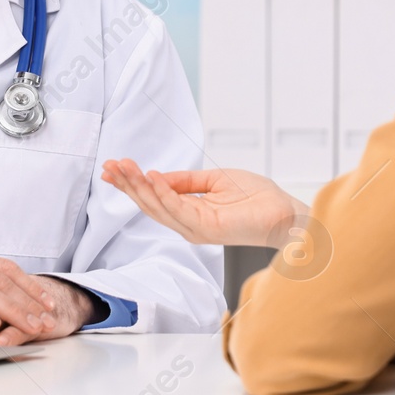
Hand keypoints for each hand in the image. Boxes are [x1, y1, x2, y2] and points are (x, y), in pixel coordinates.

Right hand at [101, 158, 309, 247]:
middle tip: (110, 165)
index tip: (113, 167)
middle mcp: (188, 223)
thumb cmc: (257, 199)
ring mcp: (195, 228)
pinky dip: (163, 192)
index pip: (153, 198)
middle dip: (128, 184)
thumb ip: (185, 181)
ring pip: (158, 207)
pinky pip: (178, 208)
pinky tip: (151, 177)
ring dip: (139, 186)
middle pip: (149, 204)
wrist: (283, 213)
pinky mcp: (206, 228)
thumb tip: (157, 175)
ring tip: (124, 168)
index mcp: (189, 212)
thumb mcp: (214, 180)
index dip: (132, 183)